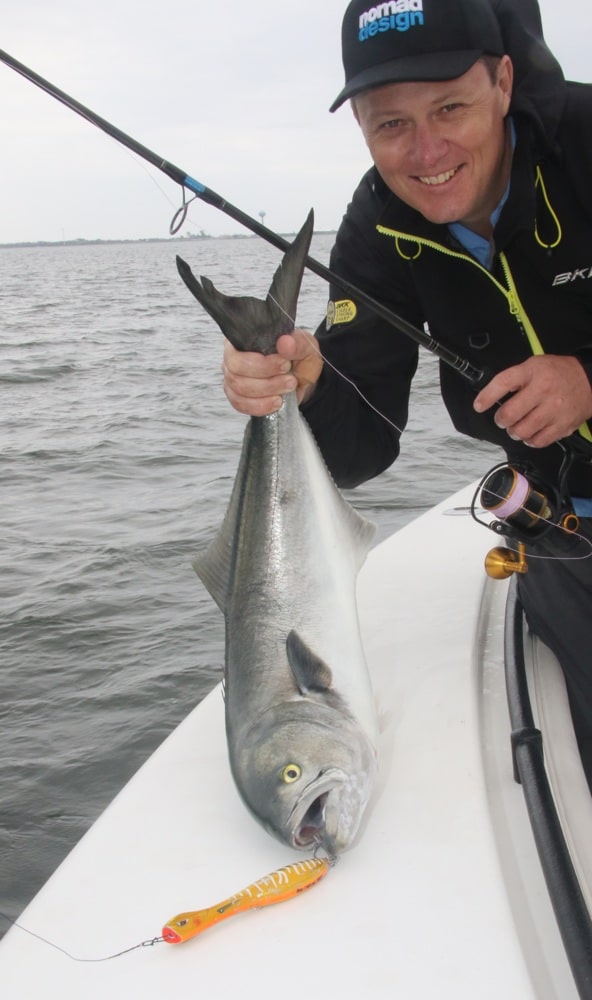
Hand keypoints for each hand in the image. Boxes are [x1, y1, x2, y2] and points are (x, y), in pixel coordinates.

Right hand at [223, 329, 322, 415]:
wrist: (302, 379)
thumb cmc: (298, 359)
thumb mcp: (306, 347)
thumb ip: (298, 343)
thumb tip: (285, 342)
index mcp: (244, 339)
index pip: (238, 351)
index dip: (261, 363)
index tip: (285, 364)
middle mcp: (233, 357)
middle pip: (236, 373)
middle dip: (266, 381)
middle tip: (289, 379)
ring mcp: (232, 378)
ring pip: (239, 390)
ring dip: (266, 393)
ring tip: (287, 389)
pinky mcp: (236, 396)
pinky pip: (240, 405)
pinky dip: (261, 406)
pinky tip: (276, 401)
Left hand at [473, 355, 591, 447]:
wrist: (589, 381)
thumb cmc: (558, 373)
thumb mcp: (534, 365)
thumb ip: (515, 378)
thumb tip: (492, 395)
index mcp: (533, 372)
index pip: (503, 383)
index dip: (487, 396)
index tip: (479, 405)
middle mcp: (543, 390)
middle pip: (510, 413)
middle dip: (501, 419)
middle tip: (503, 418)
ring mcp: (554, 409)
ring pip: (522, 431)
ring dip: (514, 432)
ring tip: (516, 427)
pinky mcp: (562, 425)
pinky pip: (538, 441)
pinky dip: (529, 440)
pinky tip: (530, 433)